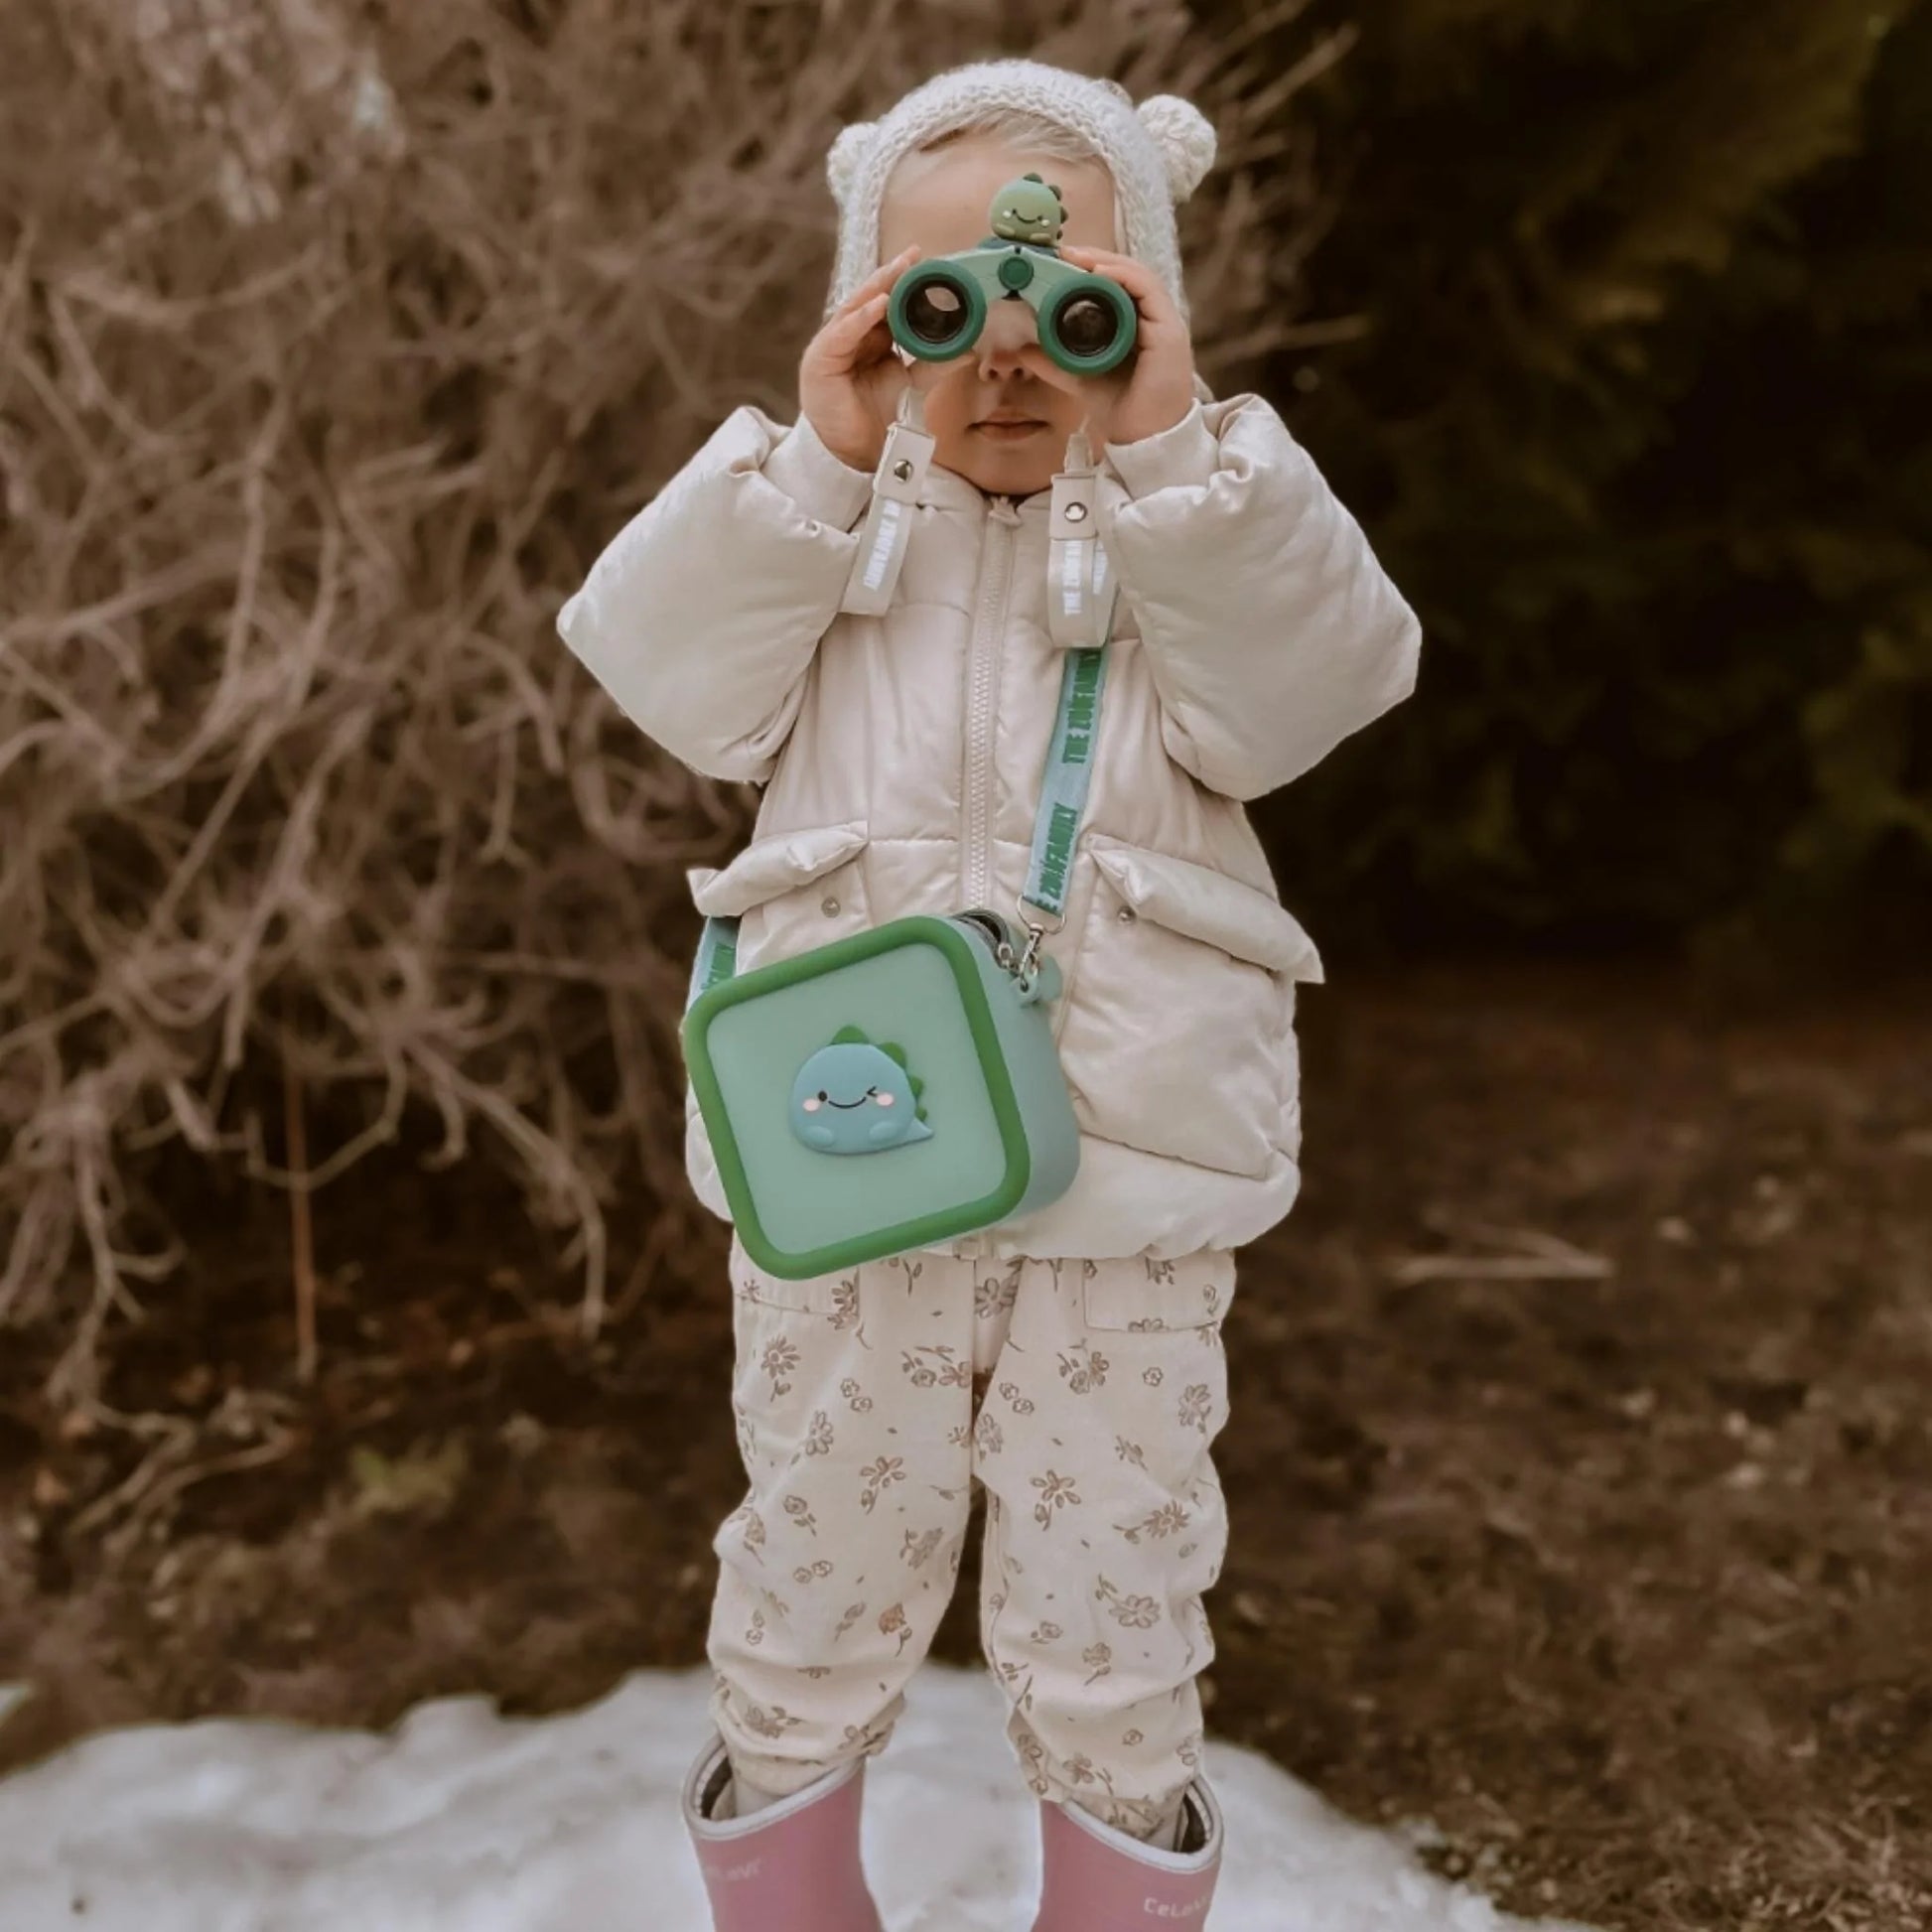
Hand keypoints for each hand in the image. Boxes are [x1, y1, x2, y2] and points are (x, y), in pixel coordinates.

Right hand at [798, 246, 943, 472]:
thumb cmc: (875, 413)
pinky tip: (878, 305)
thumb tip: (969, 350)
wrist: (855, 450)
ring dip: (878, 288)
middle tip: (915, 256)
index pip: (889, 301)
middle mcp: (852, 334)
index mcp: (872, 335)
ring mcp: (834, 344)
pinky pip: (842, 334)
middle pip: (872, 297)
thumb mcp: (911, 383)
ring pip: (856, 308)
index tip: (929, 264)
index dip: (906, 283)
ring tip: (899, 271)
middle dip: (893, 275)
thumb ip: (935, 364)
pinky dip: (860, 318)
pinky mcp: (819, 360)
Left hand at [1053, 245, 1197, 448]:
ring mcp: (1164, 325)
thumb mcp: (1080, 378)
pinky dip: (1122, 277)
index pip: (1119, 285)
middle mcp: (1154, 321)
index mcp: (1138, 327)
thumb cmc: (1122, 411)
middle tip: (1062, 252)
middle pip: (1128, 274)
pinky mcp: (1169, 333)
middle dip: (1095, 258)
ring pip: (1139, 276)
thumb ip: (1055, 362)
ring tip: (1076, 258)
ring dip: (1106, 262)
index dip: (1091, 268)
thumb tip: (1023, 349)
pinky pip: (1148, 291)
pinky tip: (1098, 272)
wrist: (1143, 442)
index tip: (1059, 262)